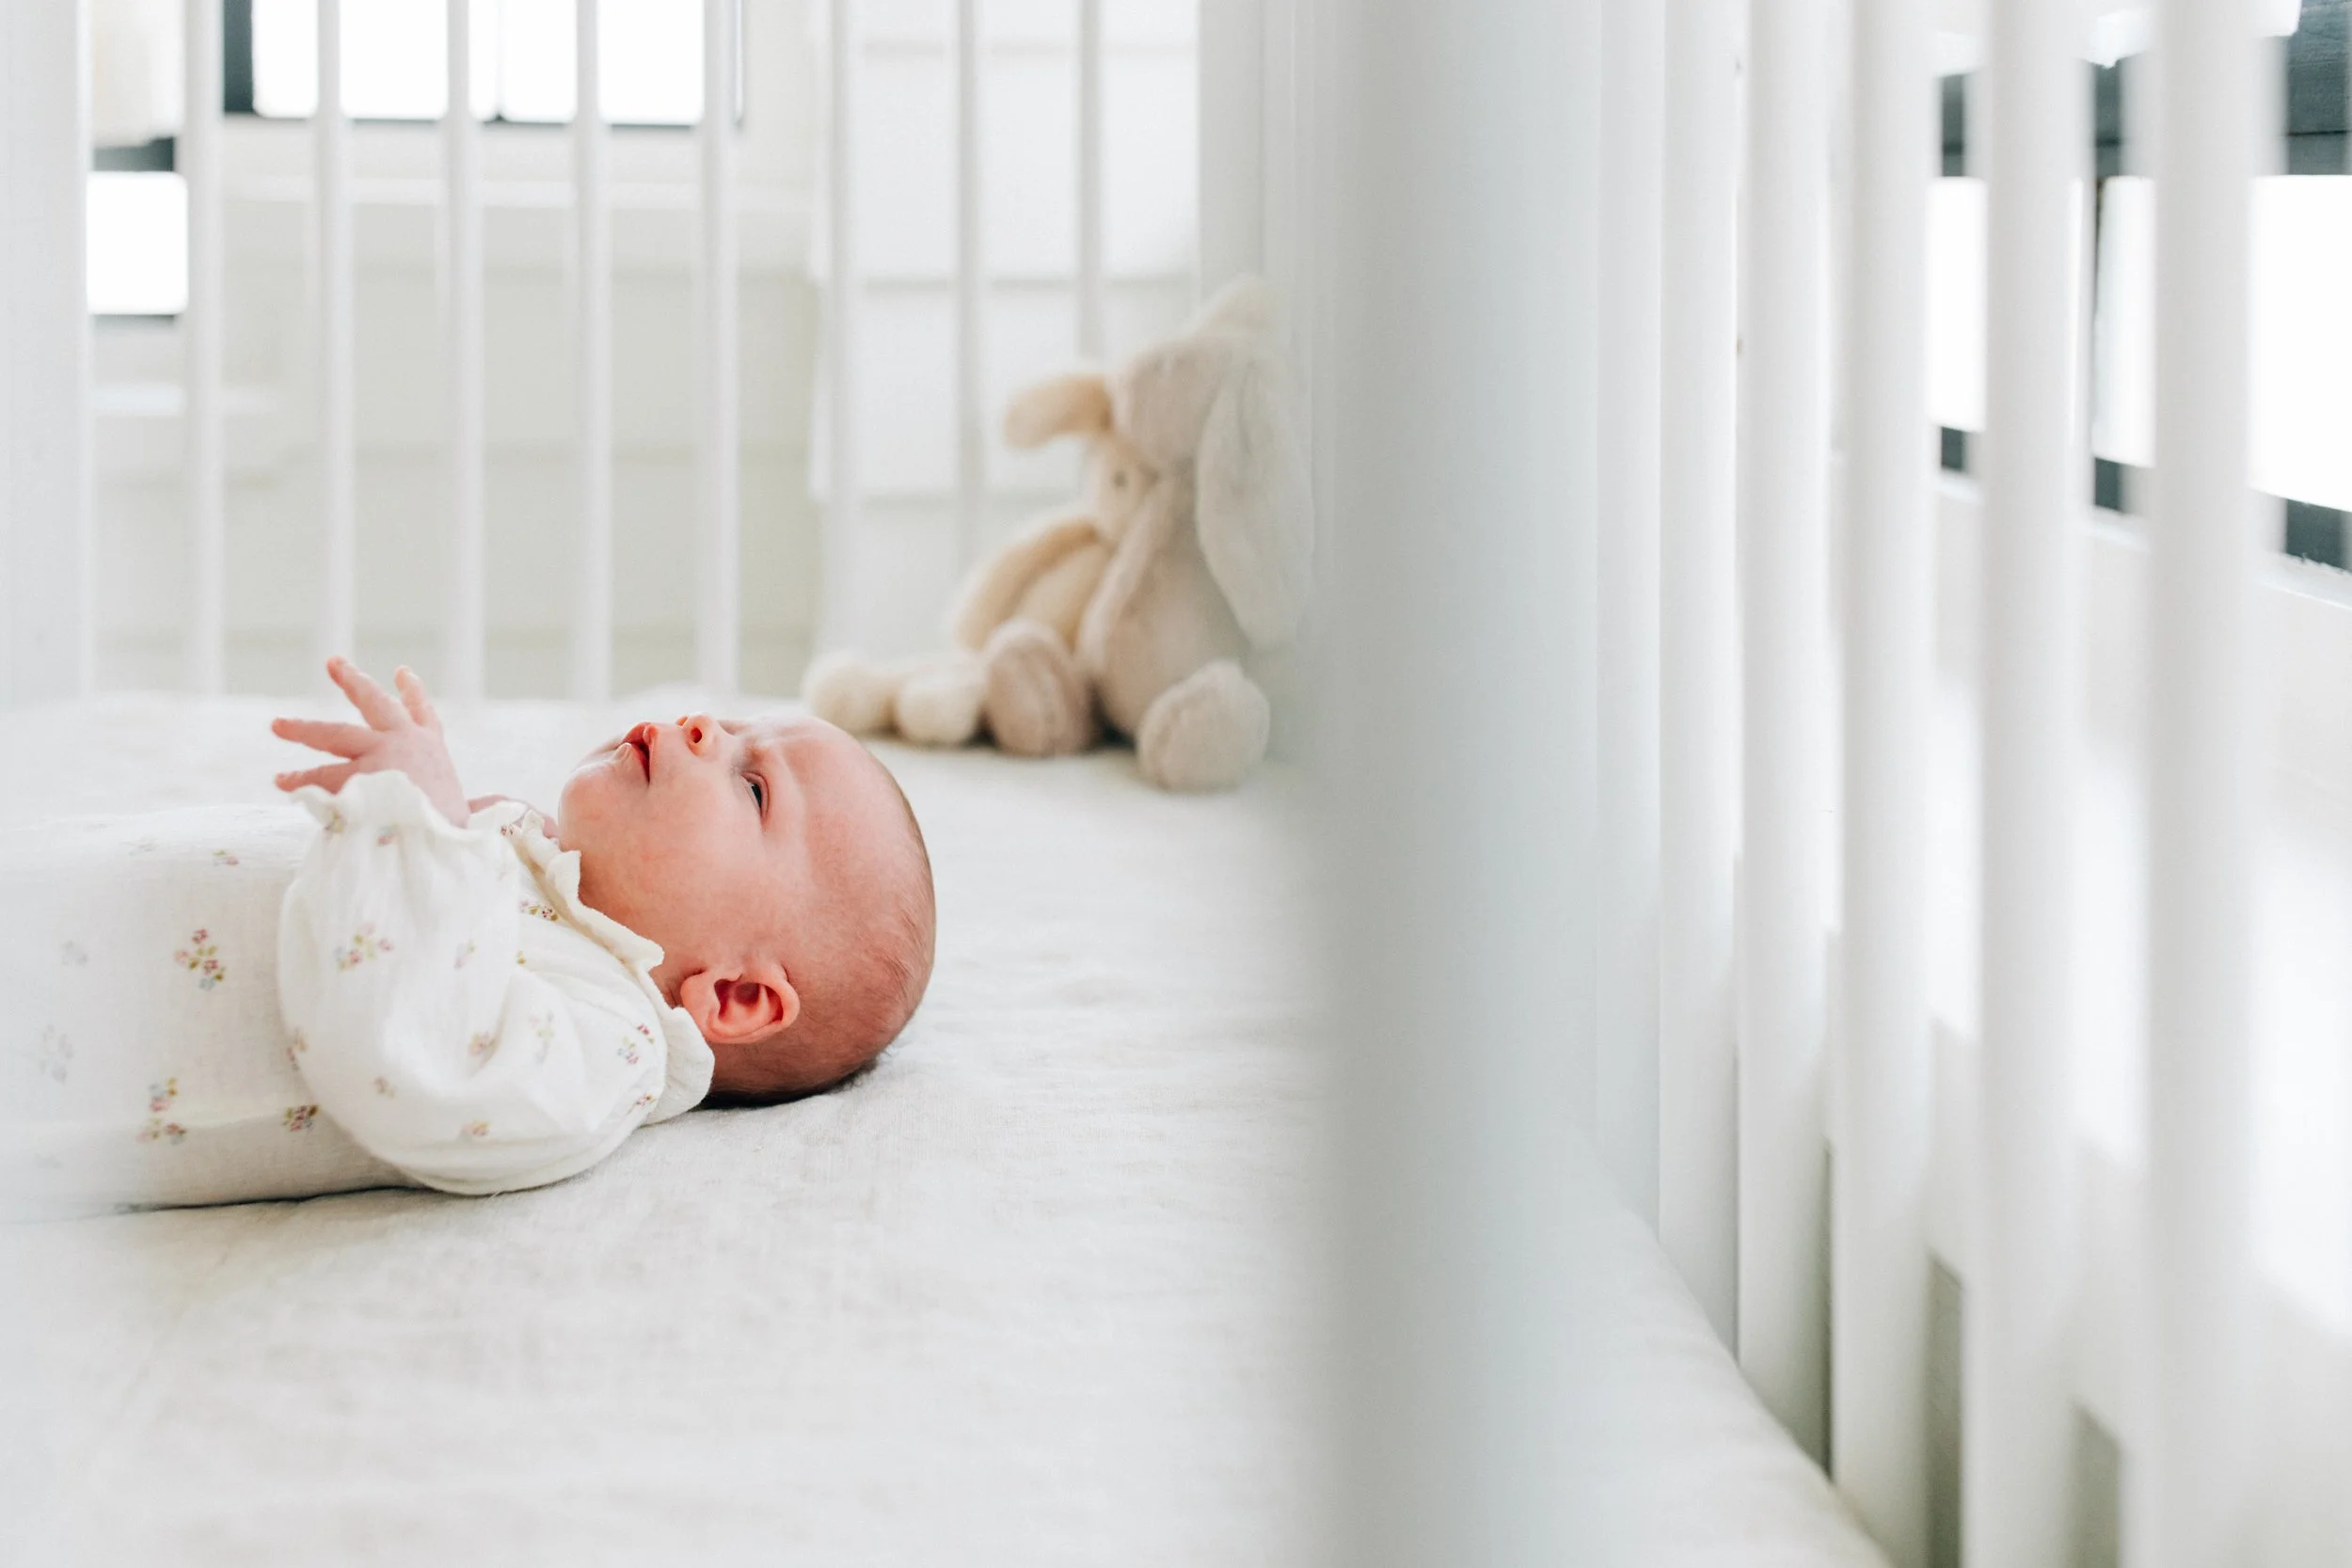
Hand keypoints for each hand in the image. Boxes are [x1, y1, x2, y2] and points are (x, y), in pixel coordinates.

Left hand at [272, 657, 471, 826]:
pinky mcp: (354, 775)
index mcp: (432, 751)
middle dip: (352, 681)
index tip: (402, 672)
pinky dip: (302, 782)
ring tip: (278, 726)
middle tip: (333, 662)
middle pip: (373, 703)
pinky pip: (321, 778)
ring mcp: (380, 756)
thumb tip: (465, 817)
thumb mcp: (452, 811)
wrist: (443, 845)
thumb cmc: (451, 835)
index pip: (425, 715)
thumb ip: (438, 803)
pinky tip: (284, 783)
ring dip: (303, 729)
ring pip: (333, 735)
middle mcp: (406, 744)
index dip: (413, 693)